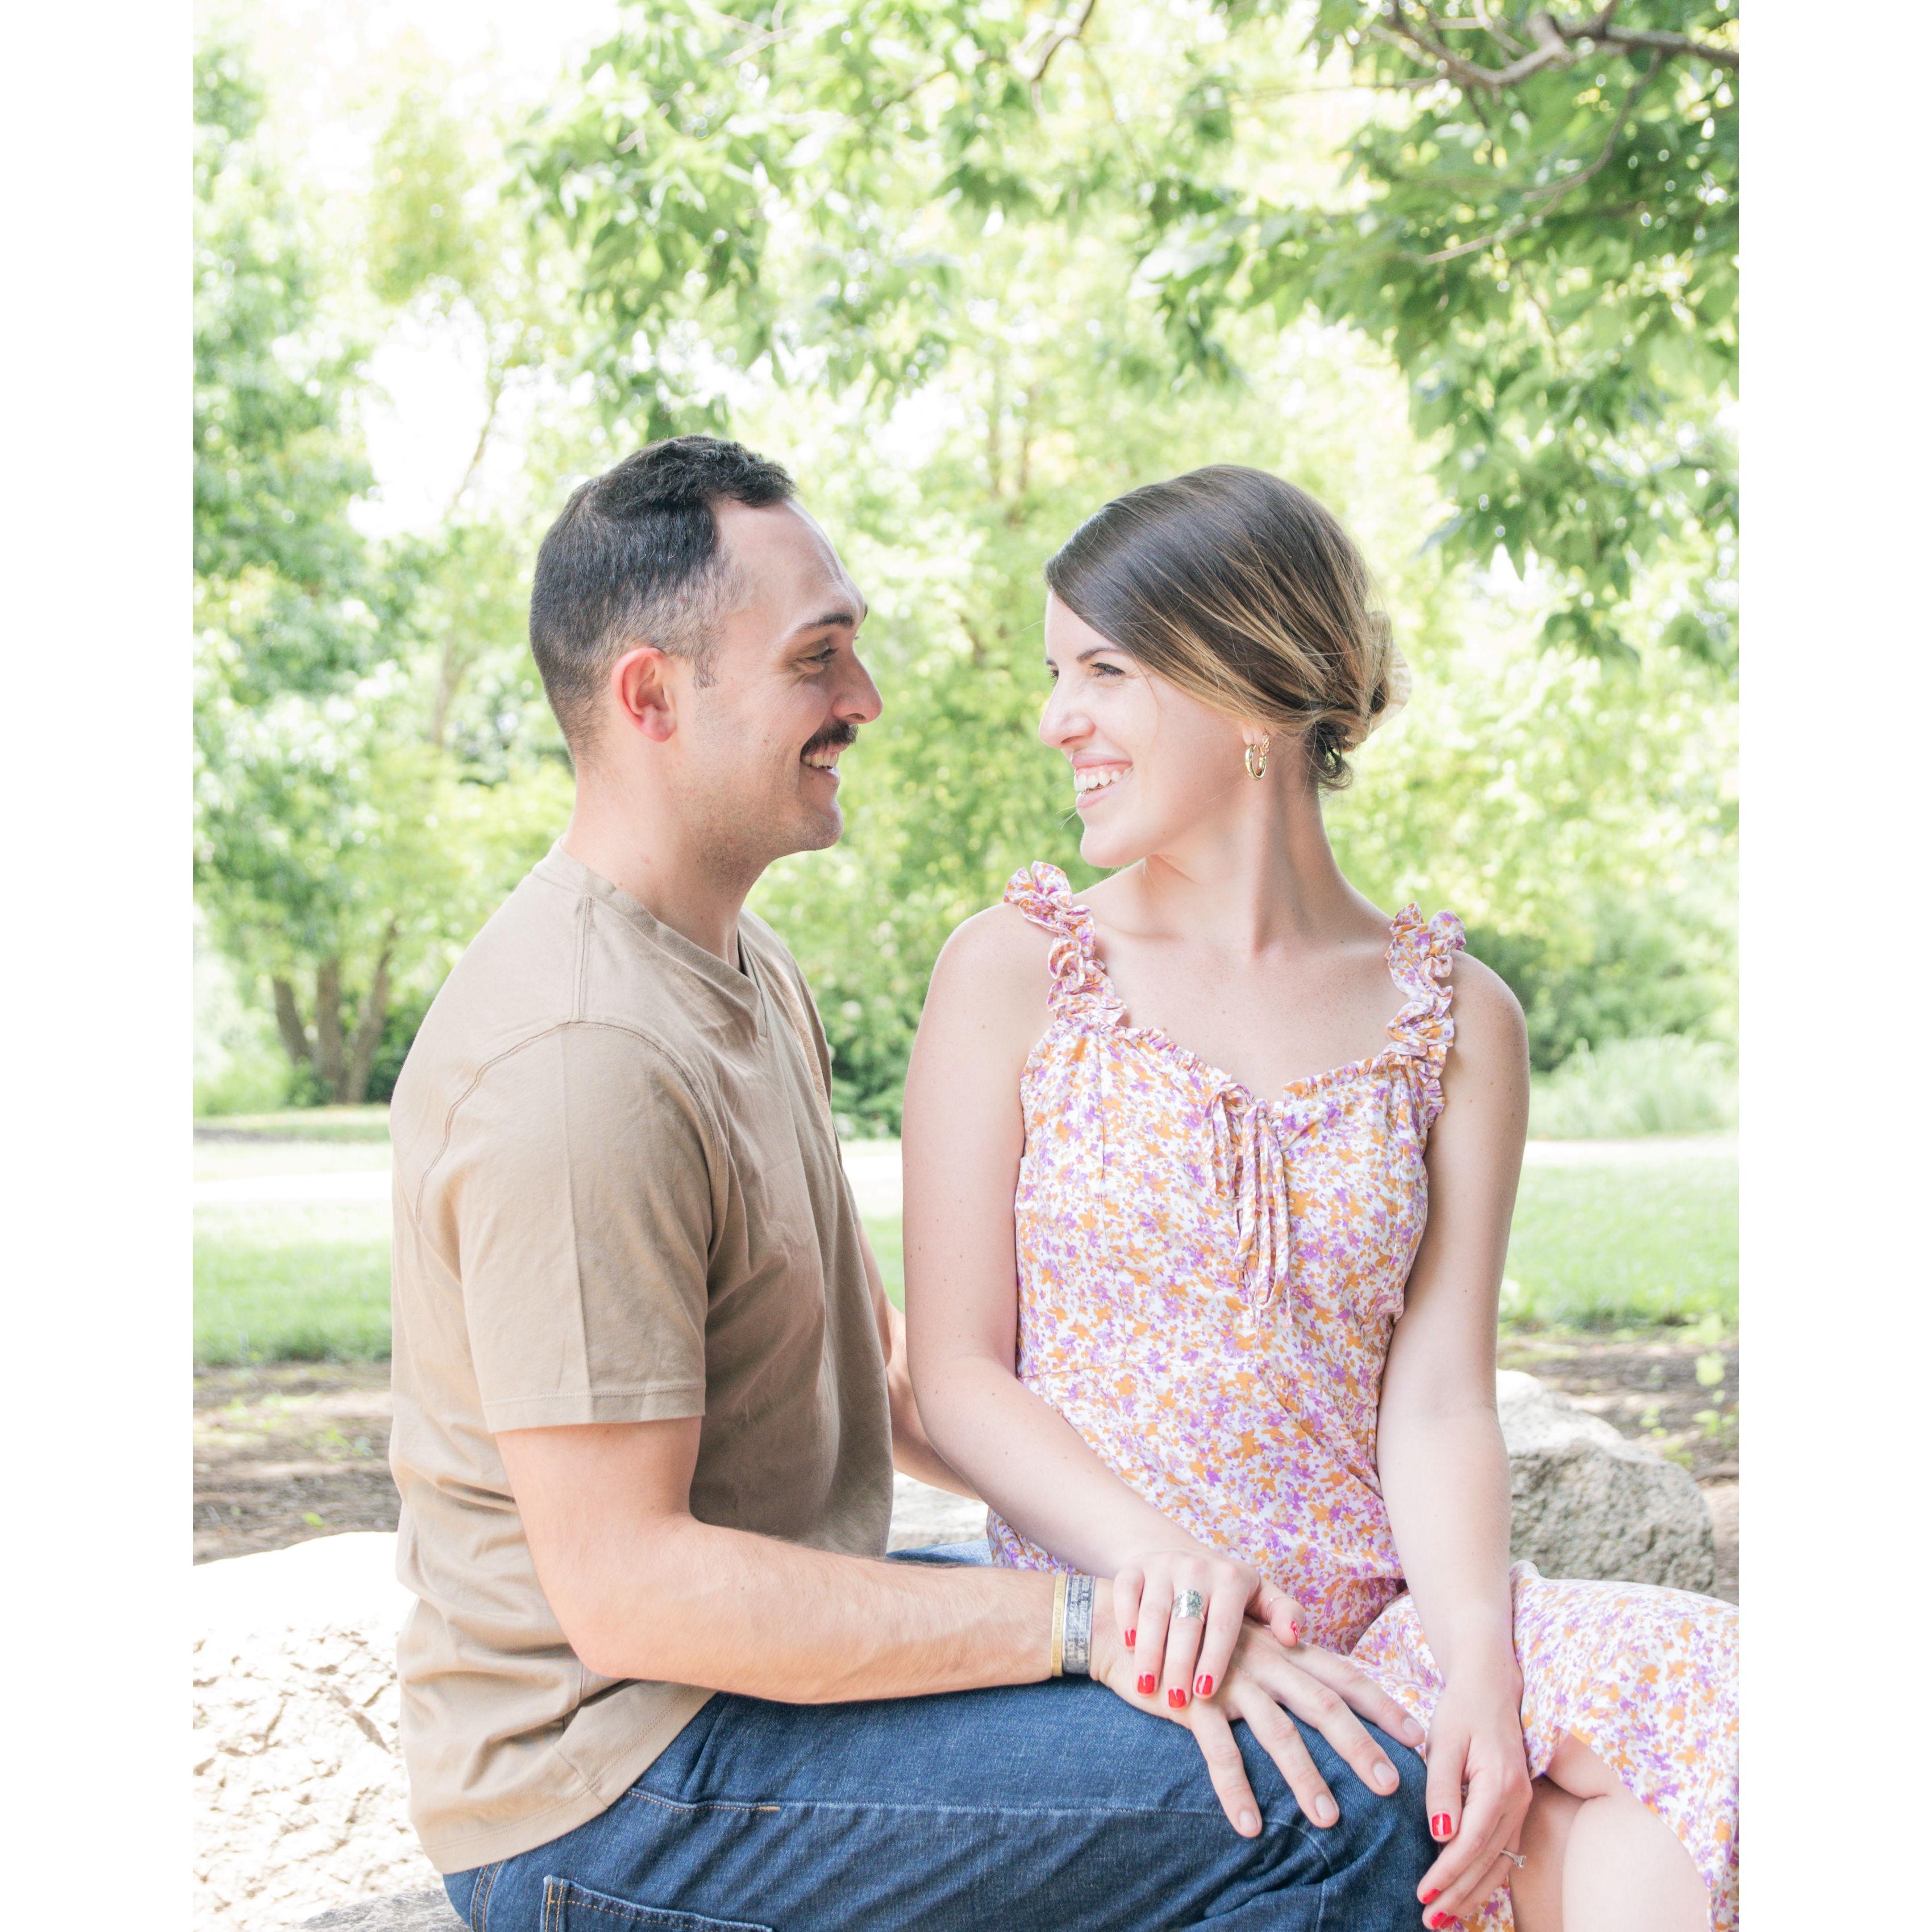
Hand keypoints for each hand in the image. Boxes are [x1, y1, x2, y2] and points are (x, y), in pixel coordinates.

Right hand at [1094, 1609, 1426, 1837]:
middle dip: (1359, 1746)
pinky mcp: (1192, 1701)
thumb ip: (1285, 1663)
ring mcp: (1229, 1679)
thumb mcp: (1244, 1643)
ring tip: (1327, 1818)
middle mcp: (1263, 1658)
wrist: (1123, 1624)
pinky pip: (1219, 1751)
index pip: (1344, 1675)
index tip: (1419, 1738)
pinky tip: (1249, 1826)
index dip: (1382, 1704)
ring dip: (1304, 1777)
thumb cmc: (1192, 1639)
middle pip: (1322, 1704)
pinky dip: (1234, 1790)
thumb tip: (1329, 1700)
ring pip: (1277, 1732)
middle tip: (1391, 1786)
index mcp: (1281, 1646)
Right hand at [1112, 1547, 1303, 1712]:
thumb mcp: (1259, 1598)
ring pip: (1154, 1611)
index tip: (1206, 1691)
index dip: (1214, 1659)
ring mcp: (1163, 1565)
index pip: (1223, 1625)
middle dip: (1180, 1663)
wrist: (1181, 1562)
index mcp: (1232, 1577)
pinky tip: (1128, 1647)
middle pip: (1187, 1621)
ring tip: (1146, 1685)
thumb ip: (1283, 1614)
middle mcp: (1197, 1566)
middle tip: (1176, 1699)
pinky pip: (1127, 1591)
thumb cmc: (1227, 1595)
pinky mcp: (1135, 1567)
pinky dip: (1127, 1618)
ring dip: (1150, 1651)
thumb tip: (1292, 1636)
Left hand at [1413, 1670, 1533, 1925]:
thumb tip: (1439, 1835)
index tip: (1422, 1894)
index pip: (1472, 1843)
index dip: (1447, 1873)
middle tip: (1428, 1920)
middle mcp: (1517, 1802)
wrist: (1490, 1688)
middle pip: (1487, 1862)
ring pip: (1499, 1864)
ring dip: (1472, 1894)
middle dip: (1458, 1895)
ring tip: (1444, 1919)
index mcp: (1500, 1785)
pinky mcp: (1516, 1809)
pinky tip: (1466, 1894)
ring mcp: (1521, 1807)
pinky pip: (1504, 1853)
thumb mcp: (1445, 1742)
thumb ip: (1441, 1787)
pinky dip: (1485, 1878)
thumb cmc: (1462, 1710)